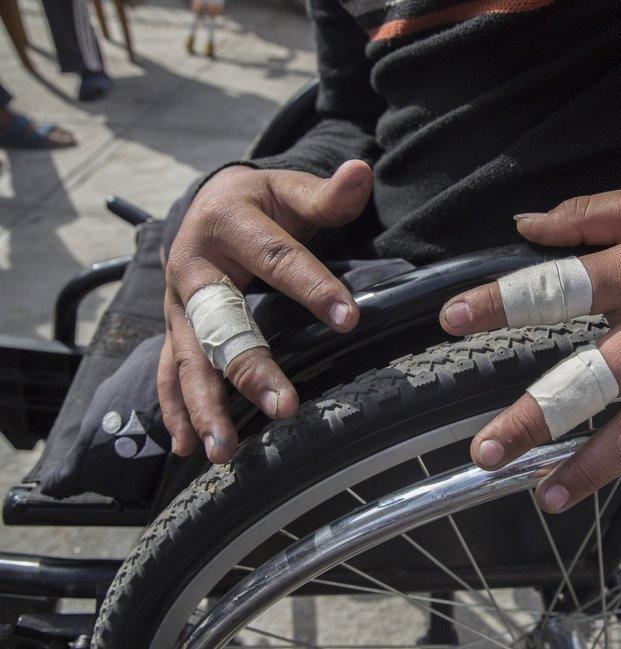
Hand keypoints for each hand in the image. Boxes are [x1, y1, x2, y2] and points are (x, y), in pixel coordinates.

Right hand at [160, 160, 372, 462]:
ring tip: (224, 450)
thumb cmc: (261, 203)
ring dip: (205, 407)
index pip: (278, 259)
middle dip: (250, 367)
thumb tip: (362, 170)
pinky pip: (168, 373)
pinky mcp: (175, 329)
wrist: (208, 204)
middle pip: (224, 323)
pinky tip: (188, 448)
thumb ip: (328, 194)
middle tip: (283, 407)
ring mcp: (179, 305)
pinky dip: (176, 411)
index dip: (313, 288)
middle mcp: (194, 268)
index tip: (349, 320)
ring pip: (189, 359)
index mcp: (229, 224)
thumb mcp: (291, 191)